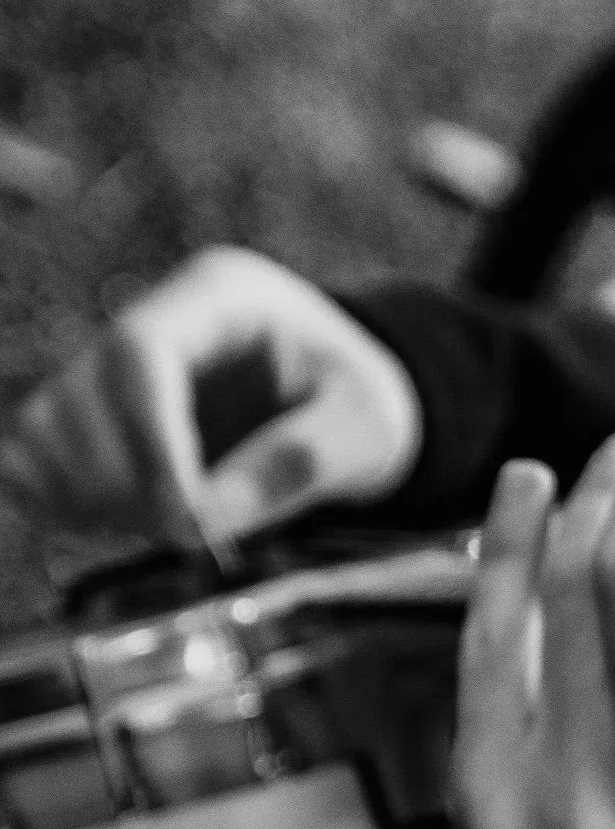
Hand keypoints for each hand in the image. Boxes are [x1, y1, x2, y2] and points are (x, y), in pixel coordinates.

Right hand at [0, 247, 421, 545]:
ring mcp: (110, 369)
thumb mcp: (366, 428)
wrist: (347, 406)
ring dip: (95, 495)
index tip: (183, 510)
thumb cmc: (361, 403)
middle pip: (84, 394)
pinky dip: (64, 501)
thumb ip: (294, 466)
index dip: (147, 437)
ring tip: (176, 525)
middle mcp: (153, 321)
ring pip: (47, 429)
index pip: (140, 350)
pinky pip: (33, 459)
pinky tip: (130, 521)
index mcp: (220, 296)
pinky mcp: (92, 420)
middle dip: (128, 480)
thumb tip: (199, 520)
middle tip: (192, 532)